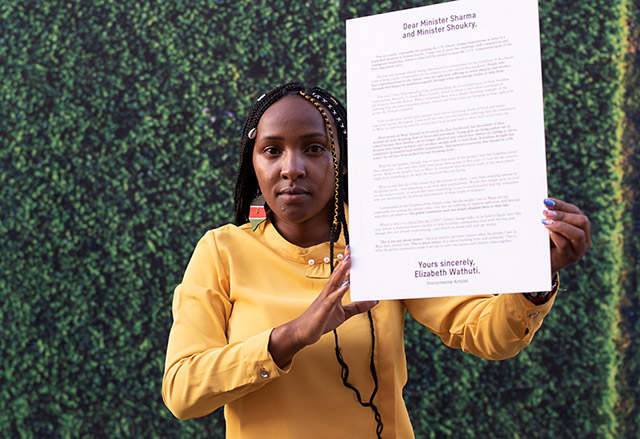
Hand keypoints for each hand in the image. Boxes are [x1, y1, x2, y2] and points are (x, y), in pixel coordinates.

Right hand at [268, 248, 377, 367]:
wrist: (303, 332)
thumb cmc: (321, 321)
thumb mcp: (344, 314)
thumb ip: (357, 307)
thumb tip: (373, 301)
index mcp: (333, 292)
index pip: (341, 275)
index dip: (347, 264)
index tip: (353, 252)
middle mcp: (328, 292)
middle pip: (337, 274)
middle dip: (344, 262)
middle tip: (351, 249)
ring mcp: (325, 300)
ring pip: (333, 283)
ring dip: (341, 271)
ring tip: (348, 261)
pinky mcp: (323, 310)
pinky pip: (331, 300)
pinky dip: (338, 292)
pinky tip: (345, 286)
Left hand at [542, 198, 591, 272]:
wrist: (540, 263)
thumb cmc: (546, 242)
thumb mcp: (550, 228)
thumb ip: (551, 217)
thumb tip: (545, 203)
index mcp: (581, 227)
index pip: (576, 212)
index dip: (562, 205)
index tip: (547, 201)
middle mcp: (585, 239)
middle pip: (583, 221)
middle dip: (563, 215)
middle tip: (545, 212)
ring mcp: (579, 250)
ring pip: (578, 234)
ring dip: (561, 225)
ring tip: (545, 222)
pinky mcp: (570, 258)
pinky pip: (566, 244)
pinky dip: (556, 236)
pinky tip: (546, 232)